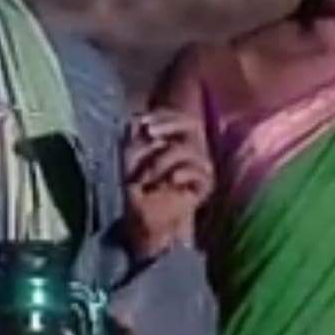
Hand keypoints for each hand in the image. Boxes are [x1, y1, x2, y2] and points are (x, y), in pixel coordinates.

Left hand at [122, 109, 213, 258]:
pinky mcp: (205, 184)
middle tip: (149, 133)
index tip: (143, 122)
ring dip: (164, 159)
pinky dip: (183, 174)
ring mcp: (199, 165)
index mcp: (175, 137)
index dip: (163, 115)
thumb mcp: (129, 158)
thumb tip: (134, 121)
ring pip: (189, 149)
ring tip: (147, 175)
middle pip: (191, 124)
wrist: (145, 218)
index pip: (177, 116)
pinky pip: (200, 172)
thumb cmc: (137, 185)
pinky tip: (171, 179)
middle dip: (169, 124)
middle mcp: (191, 147)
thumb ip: (133, 137)